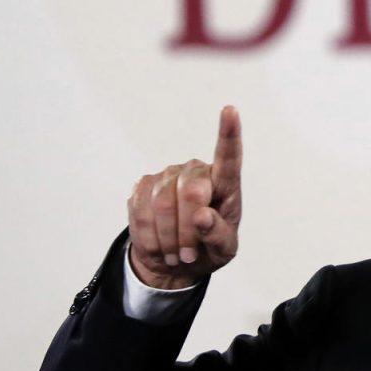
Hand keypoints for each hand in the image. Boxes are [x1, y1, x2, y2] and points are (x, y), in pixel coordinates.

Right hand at [126, 107, 242, 289]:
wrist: (175, 261)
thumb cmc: (208, 249)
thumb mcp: (223, 250)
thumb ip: (218, 235)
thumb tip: (202, 216)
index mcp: (225, 184)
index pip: (229, 157)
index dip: (229, 133)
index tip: (230, 110)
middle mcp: (196, 172)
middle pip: (191, 193)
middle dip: (188, 231)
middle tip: (188, 255)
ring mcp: (167, 176)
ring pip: (162, 205)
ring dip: (168, 239)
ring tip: (176, 253)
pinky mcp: (143, 187)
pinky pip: (139, 211)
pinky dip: (149, 237)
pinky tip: (158, 245)